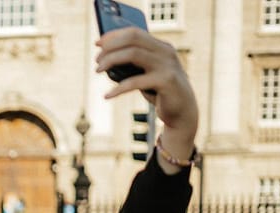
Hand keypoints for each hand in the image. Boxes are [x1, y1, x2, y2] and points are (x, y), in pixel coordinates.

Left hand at [95, 28, 197, 146]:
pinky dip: (118, 88)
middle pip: (133, 39)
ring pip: (133, 54)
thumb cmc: (160, 92)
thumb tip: (106, 58)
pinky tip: (107, 96)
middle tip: (96, 60)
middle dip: (110, 47)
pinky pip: (135, 82)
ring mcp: (167, 65)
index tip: (98, 43)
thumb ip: (134, 64)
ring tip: (98, 70)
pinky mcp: (166, 81)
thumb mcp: (147, 74)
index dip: (114, 36)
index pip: (135, 32)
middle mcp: (165, 52)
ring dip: (111, 60)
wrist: (182, 112)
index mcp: (161, 47)